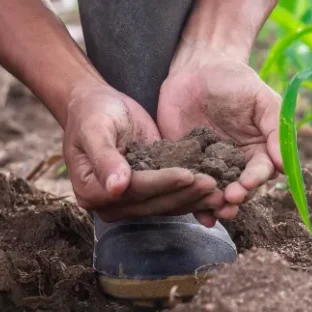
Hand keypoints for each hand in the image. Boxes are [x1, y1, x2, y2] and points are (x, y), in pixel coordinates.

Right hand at [63, 80, 222, 221]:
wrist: (97, 106)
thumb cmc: (92, 113)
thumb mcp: (95, 129)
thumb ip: (104, 157)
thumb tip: (116, 187)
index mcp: (92, 191)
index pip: (134, 191)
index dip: (162, 183)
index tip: (188, 174)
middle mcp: (111, 203)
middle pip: (154, 203)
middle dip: (185, 194)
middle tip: (213, 184)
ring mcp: (131, 201)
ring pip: (167, 205)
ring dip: (194, 199)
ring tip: (220, 191)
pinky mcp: (149, 192)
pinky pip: (173, 197)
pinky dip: (193, 195)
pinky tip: (215, 191)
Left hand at [158, 48, 282, 220]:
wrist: (196, 69)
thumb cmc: (234, 80)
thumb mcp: (260, 98)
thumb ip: (275, 127)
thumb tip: (283, 163)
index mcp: (258, 149)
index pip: (262, 171)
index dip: (256, 179)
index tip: (249, 183)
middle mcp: (236, 163)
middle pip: (241, 188)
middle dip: (237, 196)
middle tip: (229, 199)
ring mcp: (210, 166)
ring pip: (216, 193)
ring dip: (217, 205)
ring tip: (214, 211)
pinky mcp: (185, 165)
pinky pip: (189, 187)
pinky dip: (192, 202)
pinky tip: (196, 215)